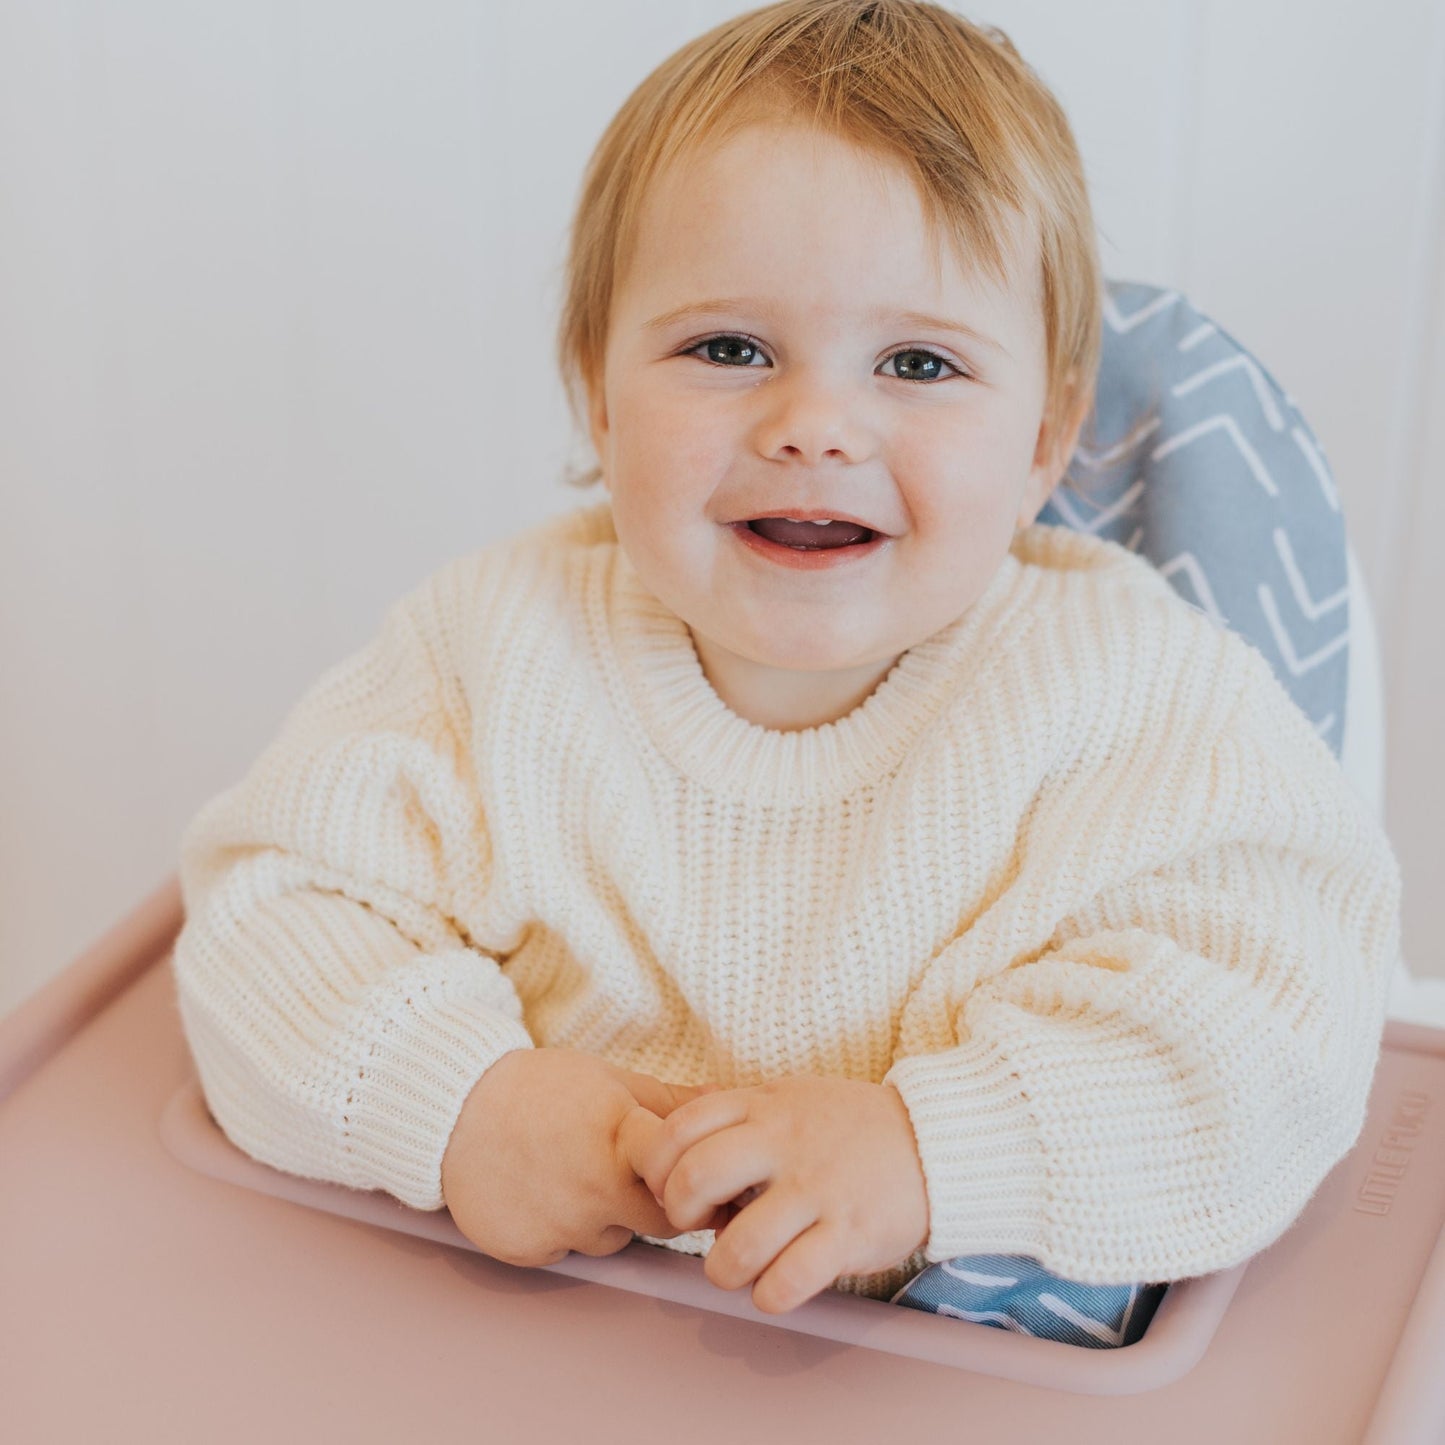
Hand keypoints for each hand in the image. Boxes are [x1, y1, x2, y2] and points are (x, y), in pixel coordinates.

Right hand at [440, 1047, 727, 1266]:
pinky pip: (564, 1252)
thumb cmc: (538, 1088)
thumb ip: (668, 1101)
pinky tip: (542, 1194)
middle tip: (632, 1176)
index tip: (698, 1174)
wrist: (455, 1108)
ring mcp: (561, 1224)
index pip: (689, 1178)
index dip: (698, 1178)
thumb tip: (725, 1097)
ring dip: (605, 1218)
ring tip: (572, 1175)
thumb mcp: (608, 1080)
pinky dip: (560, 1231)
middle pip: (662, 1222)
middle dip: (659, 1204)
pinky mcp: (528, 1250)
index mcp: (621, 1138)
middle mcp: (596, 1187)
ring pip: (610, 1239)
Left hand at [635, 1074, 930, 1313]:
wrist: (933, 1142)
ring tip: (735, 1266)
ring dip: (722, 1269)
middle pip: (694, 1178)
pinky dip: (768, 1296)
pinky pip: (788, 1282)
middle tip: (697, 1225)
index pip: (680, 1127)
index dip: (658, 1165)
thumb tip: (674, 1128)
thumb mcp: (790, 1096)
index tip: (670, 1186)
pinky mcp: (848, 1235)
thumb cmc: (850, 1126)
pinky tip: (774, 1286)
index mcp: (764, 1105)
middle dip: (678, 1214)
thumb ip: (736, 1110)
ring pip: (738, 1246)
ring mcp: (817, 1189)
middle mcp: (785, 1142)